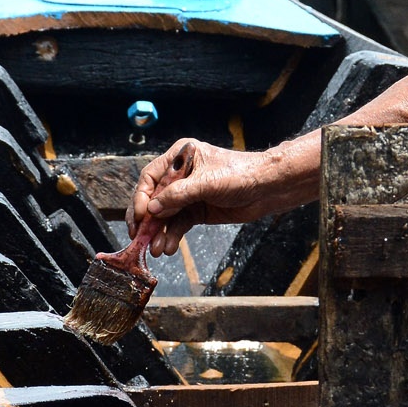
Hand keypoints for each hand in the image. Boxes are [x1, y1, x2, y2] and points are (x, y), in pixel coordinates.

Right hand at [130, 140, 307, 255]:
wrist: (268, 189)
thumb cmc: (241, 174)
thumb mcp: (207, 183)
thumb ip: (178, 195)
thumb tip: (152, 209)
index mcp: (180, 157)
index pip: (151, 177)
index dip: (141, 197)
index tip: (141, 217)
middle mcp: (181, 175)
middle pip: (154, 198)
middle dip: (147, 220)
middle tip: (140, 238)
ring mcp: (188, 194)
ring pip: (165, 215)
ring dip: (159, 232)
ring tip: (156, 249)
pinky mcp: (197, 210)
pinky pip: (178, 224)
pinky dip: (172, 236)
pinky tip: (169, 247)